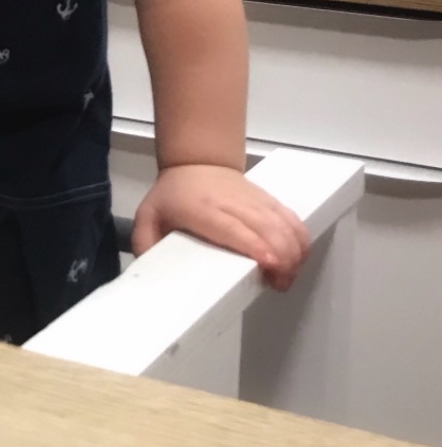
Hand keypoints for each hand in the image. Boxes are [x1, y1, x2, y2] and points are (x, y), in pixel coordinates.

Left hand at [132, 163, 311, 290]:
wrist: (195, 162)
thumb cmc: (173, 195)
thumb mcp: (148, 216)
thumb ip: (145, 243)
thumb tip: (150, 270)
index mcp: (200, 209)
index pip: (232, 227)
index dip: (254, 244)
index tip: (268, 263)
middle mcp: (231, 202)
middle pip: (265, 227)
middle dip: (281, 257)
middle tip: (279, 284)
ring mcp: (253, 200)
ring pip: (283, 223)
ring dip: (293, 251)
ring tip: (288, 277)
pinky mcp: (268, 200)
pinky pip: (291, 218)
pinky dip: (300, 238)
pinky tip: (299, 259)